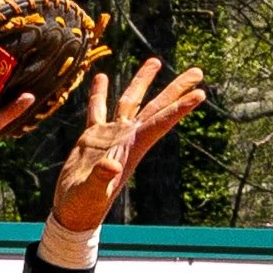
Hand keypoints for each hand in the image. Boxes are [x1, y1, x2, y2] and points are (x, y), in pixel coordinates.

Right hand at [49, 59, 205, 234]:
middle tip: (198, 71)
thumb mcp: (92, 193)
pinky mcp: (92, 137)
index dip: (180, 108)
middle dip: (177, 89)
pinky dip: (99, 93)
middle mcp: (127, 138)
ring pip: (130, 101)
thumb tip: (112, 166)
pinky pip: (98, 109)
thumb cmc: (85, 207)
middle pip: (156, 107)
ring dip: (143, 81)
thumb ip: (102, 178)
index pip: (160, 123)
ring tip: (155, 61)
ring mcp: (111, 135)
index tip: (201, 94)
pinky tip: (101, 76)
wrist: (72, 211)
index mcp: (132, 148)